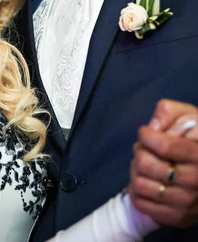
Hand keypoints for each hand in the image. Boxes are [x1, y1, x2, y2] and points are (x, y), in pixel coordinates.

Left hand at [129, 99, 197, 227]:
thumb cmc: (193, 138)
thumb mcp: (187, 116)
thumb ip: (168, 111)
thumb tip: (153, 126)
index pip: (164, 146)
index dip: (147, 136)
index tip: (145, 132)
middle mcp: (195, 181)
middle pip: (146, 165)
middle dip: (139, 151)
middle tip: (144, 149)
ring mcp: (185, 202)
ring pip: (139, 184)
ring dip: (135, 171)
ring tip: (144, 165)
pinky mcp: (176, 216)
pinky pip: (140, 203)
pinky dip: (136, 190)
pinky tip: (145, 181)